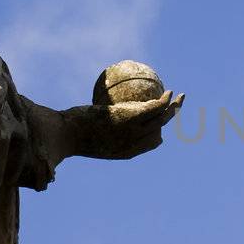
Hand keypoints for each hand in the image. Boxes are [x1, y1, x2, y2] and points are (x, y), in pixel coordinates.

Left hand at [65, 91, 183, 161]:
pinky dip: (165, 101)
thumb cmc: (66, 137)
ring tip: (179, 97)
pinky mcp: (132, 118)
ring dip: (174, 108)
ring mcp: (134, 131)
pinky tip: (168, 91)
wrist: (64, 135)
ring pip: (162, 119)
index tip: (157, 127)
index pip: (148, 145)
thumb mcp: (80, 138)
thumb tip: (83, 120)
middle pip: (160, 131)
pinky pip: (155, 108)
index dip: (156, 136)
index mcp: (125, 152)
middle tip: (174, 109)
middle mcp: (134, 144)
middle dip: (170, 120)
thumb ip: (90, 130)